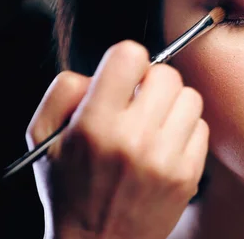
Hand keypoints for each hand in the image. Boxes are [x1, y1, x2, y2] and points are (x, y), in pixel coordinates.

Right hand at [26, 40, 208, 238]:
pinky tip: (164, 145)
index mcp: (94, 125)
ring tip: (152, 124)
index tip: (122, 77)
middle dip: (151, 82)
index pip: (130, 55)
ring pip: (189, 97)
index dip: (126, 60)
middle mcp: (133, 140)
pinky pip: (201, 127)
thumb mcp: (42, 136)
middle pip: (166, 74)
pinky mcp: (188, 175)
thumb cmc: (68, 188)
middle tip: (138, 102)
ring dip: (171, 104)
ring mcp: (165, 159)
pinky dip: (184, 130)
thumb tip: (101, 71)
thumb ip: (64, 90)